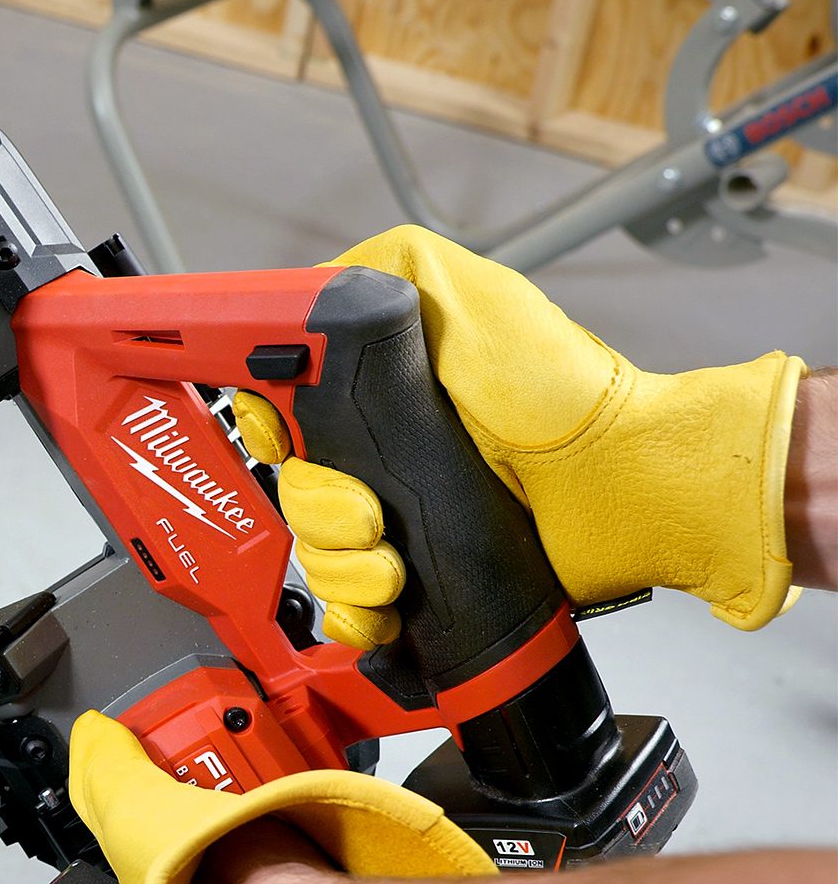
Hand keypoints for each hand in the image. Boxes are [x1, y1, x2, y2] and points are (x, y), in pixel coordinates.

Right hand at [231, 226, 806, 649]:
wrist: (618, 489)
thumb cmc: (560, 394)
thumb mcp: (467, 294)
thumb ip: (386, 269)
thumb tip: (307, 294)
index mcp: (378, 393)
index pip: (278, 414)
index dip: (265, 430)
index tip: (278, 439)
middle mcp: (382, 457)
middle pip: (290, 490)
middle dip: (319, 509)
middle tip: (371, 510)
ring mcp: (401, 522)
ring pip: (315, 555)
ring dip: (344, 566)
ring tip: (396, 563)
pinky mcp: (420, 582)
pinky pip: (347, 609)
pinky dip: (355, 614)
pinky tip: (385, 606)